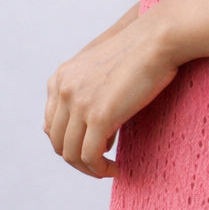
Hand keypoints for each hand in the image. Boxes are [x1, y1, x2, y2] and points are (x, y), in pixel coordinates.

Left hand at [44, 7, 178, 178]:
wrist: (157, 39)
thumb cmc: (139, 52)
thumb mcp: (101, 70)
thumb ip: (88, 92)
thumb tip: (96, 133)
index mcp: (60, 78)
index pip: (51, 124)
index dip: (69, 142)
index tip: (90, 149)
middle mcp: (64, 90)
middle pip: (58, 141)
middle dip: (76, 159)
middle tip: (99, 165)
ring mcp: (79, 103)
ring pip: (71, 153)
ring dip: (88, 168)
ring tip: (107, 169)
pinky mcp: (99, 116)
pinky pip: (90, 156)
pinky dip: (100, 169)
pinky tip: (114, 169)